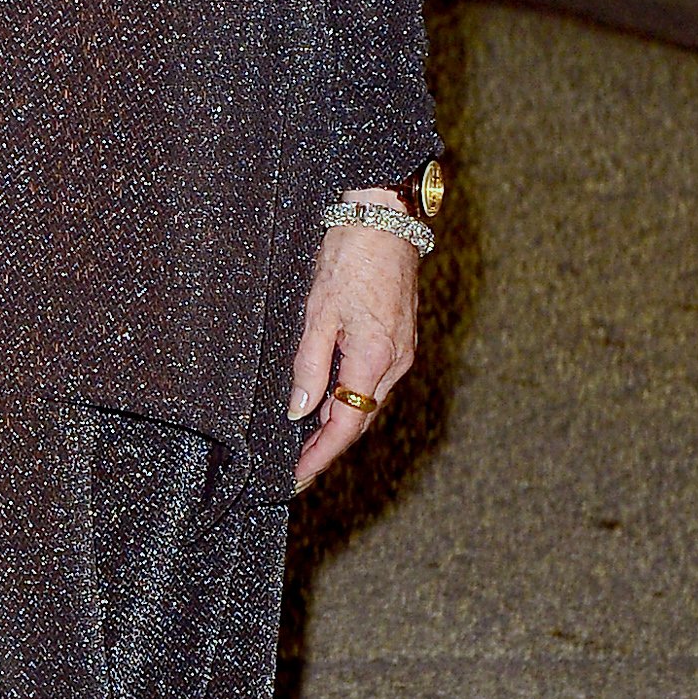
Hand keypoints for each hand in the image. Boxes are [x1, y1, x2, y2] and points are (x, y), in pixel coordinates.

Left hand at [288, 206, 420, 487]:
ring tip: (306, 445)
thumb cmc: (350, 258)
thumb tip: (300, 408)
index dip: (318, 457)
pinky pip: (374, 383)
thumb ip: (309, 364)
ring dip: (340, 426)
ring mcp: (401, 353)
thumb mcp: (317, 312)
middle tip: (295, 470)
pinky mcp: (400, 340)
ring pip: (367, 403)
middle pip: (358, 421)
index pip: (345, 427)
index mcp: (373, 361)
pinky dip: (351, 401)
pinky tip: (330, 404)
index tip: (296, 478)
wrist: (386, 219)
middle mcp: (395, 364)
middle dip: (327, 449)